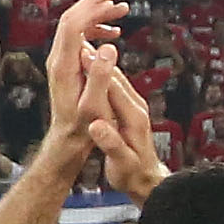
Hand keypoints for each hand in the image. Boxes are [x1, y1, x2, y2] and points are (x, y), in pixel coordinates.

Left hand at [40, 0, 126, 154]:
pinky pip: (79, 38)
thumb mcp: (95, 104)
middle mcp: (58, 58)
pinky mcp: (67, 66)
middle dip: (93, 4)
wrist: (68, 139)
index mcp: (63, 64)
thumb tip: (109, 46)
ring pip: (75, 27)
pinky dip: (95, 30)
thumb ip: (101, 75)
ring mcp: (61, 61)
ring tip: (121, 11)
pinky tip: (113, 34)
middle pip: (71, 19)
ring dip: (96, 15)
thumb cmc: (84, 126)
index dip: (90, 5)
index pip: (73, 23)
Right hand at [87, 57, 168, 195]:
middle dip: (96, 60)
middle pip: (115, 78)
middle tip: (76, 43)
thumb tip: (96, 127)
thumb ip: (110, 144)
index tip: (80, 55)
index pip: (113, 88)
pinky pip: (115, 87)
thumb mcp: (121, 163)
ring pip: (115, 79)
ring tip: (80, 49)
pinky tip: (91, 69)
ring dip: (99, 64)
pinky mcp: (130, 109)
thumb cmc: (132, 174)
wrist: (147, 180)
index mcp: (133, 118)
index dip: (97, 70)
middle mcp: (136, 107)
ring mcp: (134, 107)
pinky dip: (102, 76)